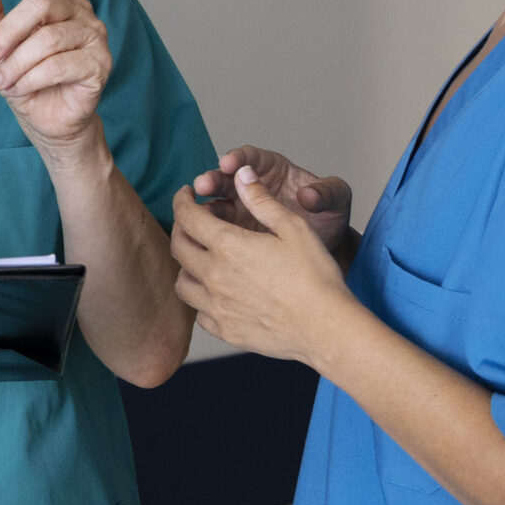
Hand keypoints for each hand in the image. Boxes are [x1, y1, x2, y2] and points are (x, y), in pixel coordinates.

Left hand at [0, 0, 111, 153]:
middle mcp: (80, 10)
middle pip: (41, 4)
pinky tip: (23, 90)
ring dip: (17, 63)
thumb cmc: (21, 78)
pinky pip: (59, 63)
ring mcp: (95, 35)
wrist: (42, 120)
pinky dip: (32, 79)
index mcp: (54, 0)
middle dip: (10, 32)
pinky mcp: (101, 63)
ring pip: (48, 38)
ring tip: (2, 81)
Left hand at [170, 166, 360, 363]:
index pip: (186, 216)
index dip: (182, 200)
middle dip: (181, 227)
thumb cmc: (315, 277)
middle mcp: (214, 276)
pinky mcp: (225, 331)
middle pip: (178, 246)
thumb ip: (262, 199)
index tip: (187, 195)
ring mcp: (216, 306)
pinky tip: (218, 293)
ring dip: (187, 265)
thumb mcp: (293, 227)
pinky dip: (201, 299)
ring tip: (203, 258)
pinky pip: (198, 312)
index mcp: (227, 245)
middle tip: (193, 221)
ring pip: (182, 282)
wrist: (326, 328)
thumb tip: (242, 173)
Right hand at [187, 147, 353, 254]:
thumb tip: (308, 194)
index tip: (229, 163)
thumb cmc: (330, 217)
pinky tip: (201, 236)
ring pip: (216, 203)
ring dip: (204, 206)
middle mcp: (251, 187)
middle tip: (203, 185)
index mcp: (272, 169)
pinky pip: (217, 230)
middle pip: (225, 178)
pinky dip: (207, 231)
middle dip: (212, 179)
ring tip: (197, 212)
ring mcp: (241, 210)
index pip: (250, 158)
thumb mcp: (337, 201)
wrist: (327, 249)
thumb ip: (325, 193)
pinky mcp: (236, 233)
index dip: (238, 158)